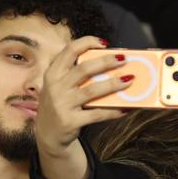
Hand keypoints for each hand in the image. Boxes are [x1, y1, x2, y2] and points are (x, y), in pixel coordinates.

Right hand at [36, 36, 129, 154]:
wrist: (48, 135)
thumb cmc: (59, 105)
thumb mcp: (58, 87)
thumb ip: (74, 74)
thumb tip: (108, 64)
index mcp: (53, 73)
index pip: (69, 50)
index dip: (87, 43)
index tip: (104, 43)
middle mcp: (55, 87)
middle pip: (84, 69)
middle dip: (106, 62)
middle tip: (123, 60)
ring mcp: (62, 104)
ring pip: (92, 90)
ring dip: (113, 84)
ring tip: (129, 80)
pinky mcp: (70, 121)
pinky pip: (97, 114)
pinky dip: (113, 111)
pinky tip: (125, 108)